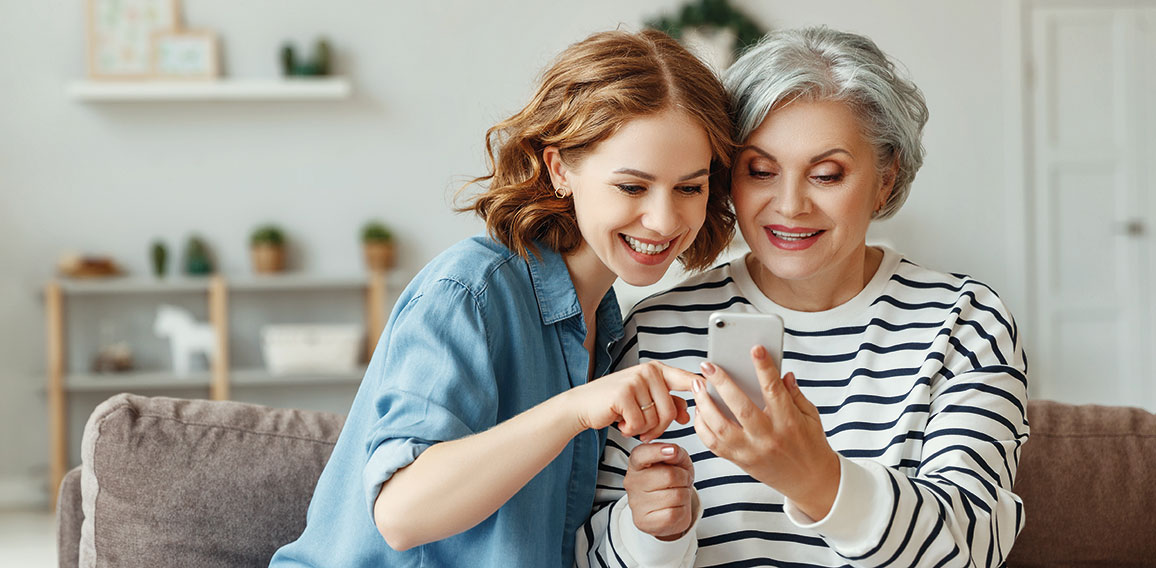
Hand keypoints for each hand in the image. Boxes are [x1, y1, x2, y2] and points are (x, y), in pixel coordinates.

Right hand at [569, 362, 694, 441]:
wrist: (583, 405)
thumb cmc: (616, 404)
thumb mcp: (644, 401)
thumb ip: (668, 403)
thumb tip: (688, 413)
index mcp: (656, 370)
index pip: (685, 378)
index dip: (701, 386)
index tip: (716, 389)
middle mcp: (648, 371)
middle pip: (670, 410)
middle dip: (659, 427)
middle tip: (643, 430)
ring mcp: (636, 380)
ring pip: (655, 418)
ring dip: (643, 429)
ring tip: (629, 423)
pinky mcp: (623, 393)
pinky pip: (639, 423)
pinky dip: (630, 430)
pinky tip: (620, 422)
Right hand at [623, 443, 697, 539]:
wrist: (668, 510)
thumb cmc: (670, 482)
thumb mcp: (676, 462)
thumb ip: (676, 452)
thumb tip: (672, 451)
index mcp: (636, 464)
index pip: (641, 455)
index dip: (658, 451)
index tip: (672, 451)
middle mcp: (632, 482)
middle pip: (669, 475)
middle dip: (684, 478)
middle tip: (682, 481)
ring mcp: (636, 503)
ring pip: (676, 496)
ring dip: (685, 494)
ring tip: (678, 494)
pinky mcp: (644, 521)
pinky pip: (674, 513)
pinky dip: (682, 510)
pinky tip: (675, 508)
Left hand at [692, 346, 839, 519]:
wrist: (811, 482)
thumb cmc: (811, 445)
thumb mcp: (811, 417)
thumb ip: (795, 394)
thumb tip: (783, 373)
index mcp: (789, 422)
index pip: (774, 391)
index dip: (764, 368)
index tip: (755, 349)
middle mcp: (768, 438)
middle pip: (740, 408)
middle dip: (722, 383)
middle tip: (708, 365)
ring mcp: (751, 452)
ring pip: (720, 428)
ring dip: (705, 405)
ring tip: (697, 385)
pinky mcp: (739, 462)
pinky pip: (714, 444)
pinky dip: (703, 427)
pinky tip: (700, 410)